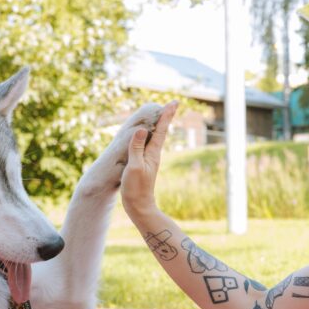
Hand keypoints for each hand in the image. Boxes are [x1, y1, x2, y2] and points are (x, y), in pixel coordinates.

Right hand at [120, 101, 177, 220]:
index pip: (161, 130)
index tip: (174, 102)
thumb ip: (137, 148)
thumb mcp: (135, 167)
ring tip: (160, 115)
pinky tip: (145, 136)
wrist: (138, 206)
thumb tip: (141, 129)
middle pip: (160, 131)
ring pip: (154, 138)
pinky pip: (147, 145)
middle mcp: (153, 154)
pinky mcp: (142, 164)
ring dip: (158, 125)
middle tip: (171, 104)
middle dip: (165, 117)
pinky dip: (148, 136)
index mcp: (153, 153)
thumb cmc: (136, 188)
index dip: (166, 115)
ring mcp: (148, 159)